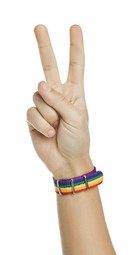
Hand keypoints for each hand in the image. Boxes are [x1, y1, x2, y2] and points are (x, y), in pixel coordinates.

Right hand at [27, 25, 93, 178]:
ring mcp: (44, 105)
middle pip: (49, 66)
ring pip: (38, 96)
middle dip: (44, 46)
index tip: (75, 28)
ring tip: (56, 127)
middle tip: (39, 27)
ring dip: (48, 115)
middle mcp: (57, 95)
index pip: (75, 65)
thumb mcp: (77, 117)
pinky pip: (31, 112)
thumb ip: (59, 99)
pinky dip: (41, 124)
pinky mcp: (33, 117)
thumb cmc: (78, 139)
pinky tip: (48, 133)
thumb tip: (40, 84)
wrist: (67, 161)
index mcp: (74, 93)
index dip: (75, 47)